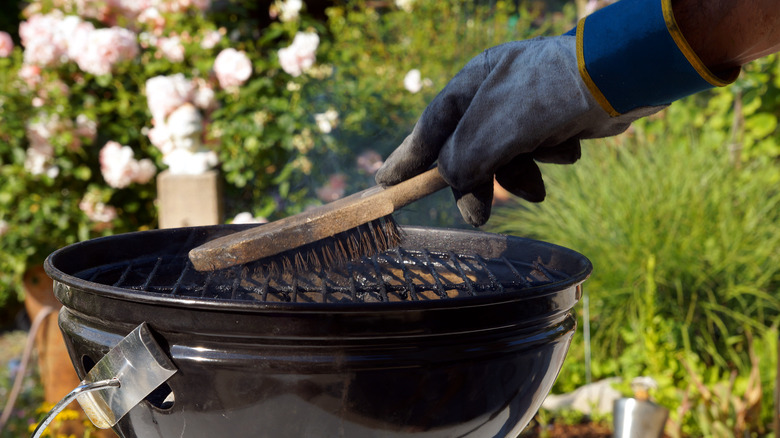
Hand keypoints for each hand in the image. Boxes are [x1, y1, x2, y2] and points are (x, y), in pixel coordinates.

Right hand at [375, 35, 661, 225]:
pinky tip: (567, 149)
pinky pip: (535, 151)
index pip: (431, 126)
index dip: (408, 157)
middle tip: (478, 215)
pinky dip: (546, 158)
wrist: (616, 79)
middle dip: (478, 182)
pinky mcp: (554, 118)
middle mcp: (495, 93)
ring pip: (504, 155)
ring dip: (519, 175)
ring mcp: (526, 106)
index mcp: (472, 83)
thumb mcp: (490, 132)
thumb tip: (451, 182)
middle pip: (469, 148)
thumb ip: (461, 161)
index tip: (388, 182)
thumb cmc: (544, 97)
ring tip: (537, 189)